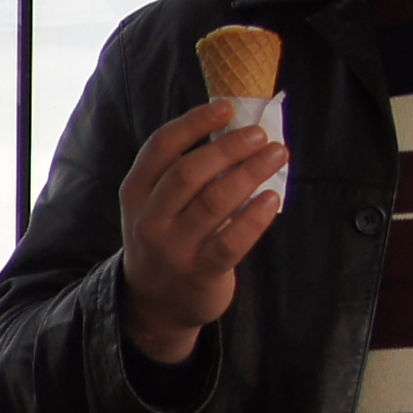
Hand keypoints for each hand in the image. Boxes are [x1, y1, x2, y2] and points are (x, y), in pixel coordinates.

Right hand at [117, 98, 286, 365]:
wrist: (154, 305)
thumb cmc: (166, 241)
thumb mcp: (155, 206)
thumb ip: (181, 173)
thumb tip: (234, 131)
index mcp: (136, 193)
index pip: (161, 147)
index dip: (195, 123)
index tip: (226, 108)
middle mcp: (150, 219)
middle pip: (190, 172)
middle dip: (230, 148)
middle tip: (260, 135)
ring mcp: (174, 248)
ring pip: (214, 202)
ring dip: (250, 173)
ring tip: (276, 155)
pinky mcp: (200, 272)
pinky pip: (231, 240)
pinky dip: (255, 217)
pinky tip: (272, 198)